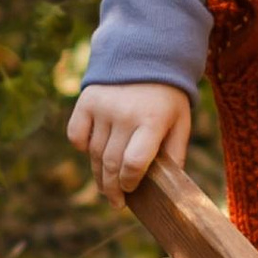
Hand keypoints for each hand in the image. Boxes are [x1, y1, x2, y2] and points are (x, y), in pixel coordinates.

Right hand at [69, 78, 191, 202]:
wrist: (147, 54)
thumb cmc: (168, 96)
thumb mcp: (181, 122)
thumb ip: (175, 153)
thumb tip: (168, 188)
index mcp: (153, 121)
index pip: (134, 163)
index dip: (130, 183)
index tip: (131, 191)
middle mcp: (125, 114)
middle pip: (111, 163)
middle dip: (113, 189)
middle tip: (116, 202)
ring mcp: (103, 107)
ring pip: (94, 153)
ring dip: (98, 174)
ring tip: (107, 186)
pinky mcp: (87, 101)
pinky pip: (76, 135)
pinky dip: (82, 148)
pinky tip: (93, 154)